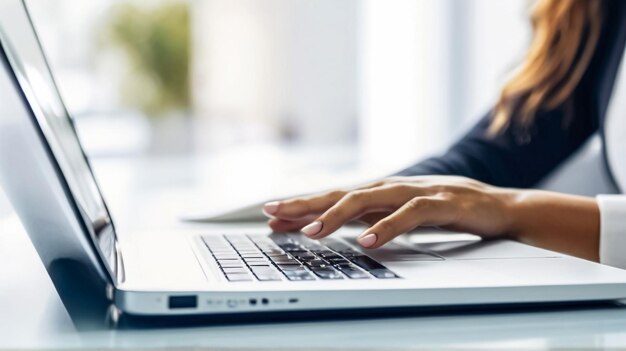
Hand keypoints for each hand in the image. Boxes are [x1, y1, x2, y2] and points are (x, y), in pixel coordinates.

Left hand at [263, 176, 517, 248]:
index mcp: (381, 192)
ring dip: (337, 214)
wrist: (499, 206)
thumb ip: (372, 220)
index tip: (271, 214)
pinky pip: (409, 215)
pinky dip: (387, 227)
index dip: (302, 204)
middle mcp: (391, 187)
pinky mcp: (440, 203)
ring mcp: (414, 192)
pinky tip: (367, 241)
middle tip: (273, 213)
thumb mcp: (402, 216)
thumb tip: (339, 230)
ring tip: (310, 232)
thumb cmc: (448, 211)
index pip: (334, 197)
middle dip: (305, 203)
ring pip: (368, 199)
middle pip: (341, 193)